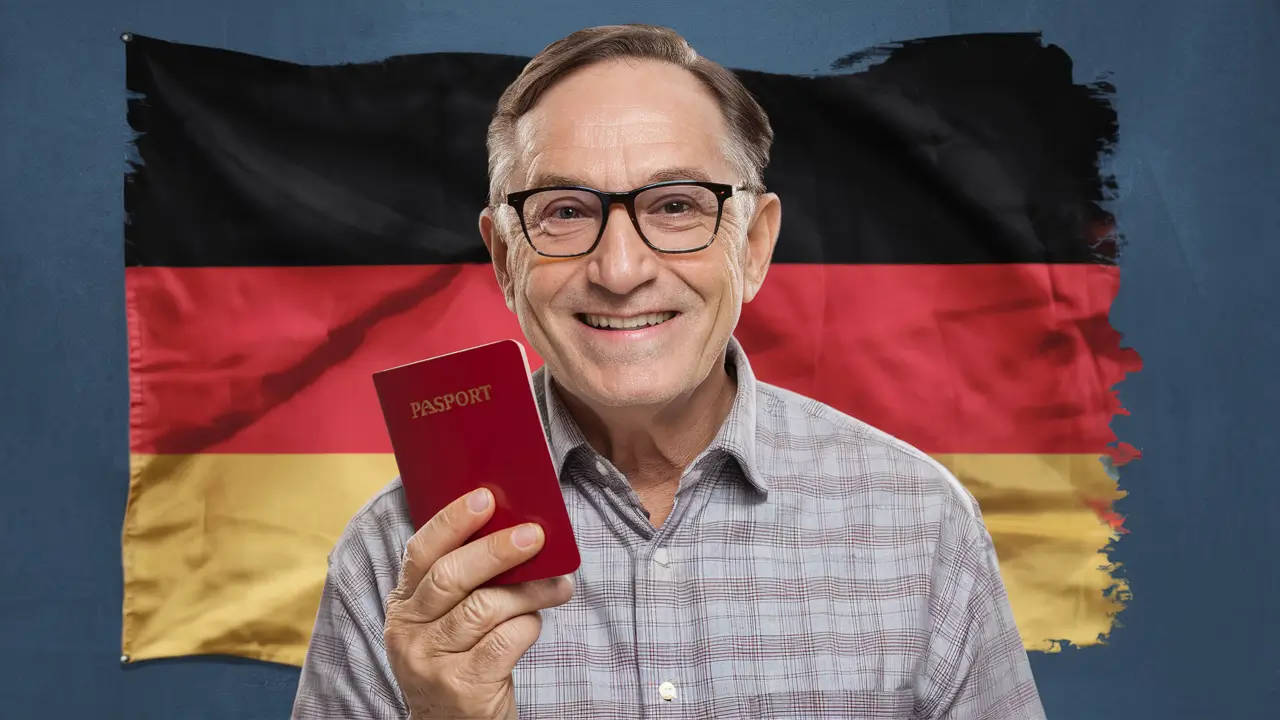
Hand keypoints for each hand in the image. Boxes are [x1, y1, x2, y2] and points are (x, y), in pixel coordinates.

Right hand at [384, 488, 574, 719]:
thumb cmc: (460, 660)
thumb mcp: (446, 621)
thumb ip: (466, 583)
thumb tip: (516, 531)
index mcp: (403, 604)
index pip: (421, 551)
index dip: (453, 520)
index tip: (486, 497)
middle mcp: (408, 631)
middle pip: (453, 575)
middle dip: (498, 550)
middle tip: (536, 536)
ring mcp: (430, 661)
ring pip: (486, 607)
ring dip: (530, 591)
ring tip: (557, 587)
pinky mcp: (461, 686)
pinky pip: (505, 641)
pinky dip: (528, 626)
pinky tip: (534, 624)